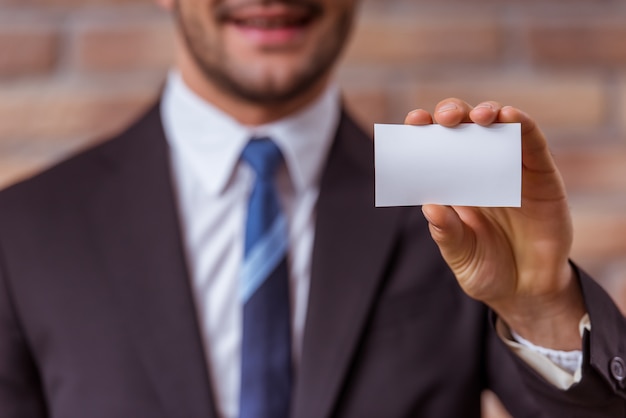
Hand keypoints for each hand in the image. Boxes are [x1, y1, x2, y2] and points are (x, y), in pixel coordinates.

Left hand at [405, 99, 585, 349]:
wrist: (528, 289)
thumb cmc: (486, 268)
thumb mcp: (460, 255)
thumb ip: (447, 234)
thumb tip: (429, 207)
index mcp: (452, 184)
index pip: (435, 147)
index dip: (424, 129)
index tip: (413, 122)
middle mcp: (478, 169)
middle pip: (463, 127)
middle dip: (452, 114)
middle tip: (445, 119)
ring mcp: (511, 168)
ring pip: (498, 126)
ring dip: (488, 112)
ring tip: (479, 116)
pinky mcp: (541, 175)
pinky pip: (533, 143)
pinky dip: (523, 125)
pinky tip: (510, 117)